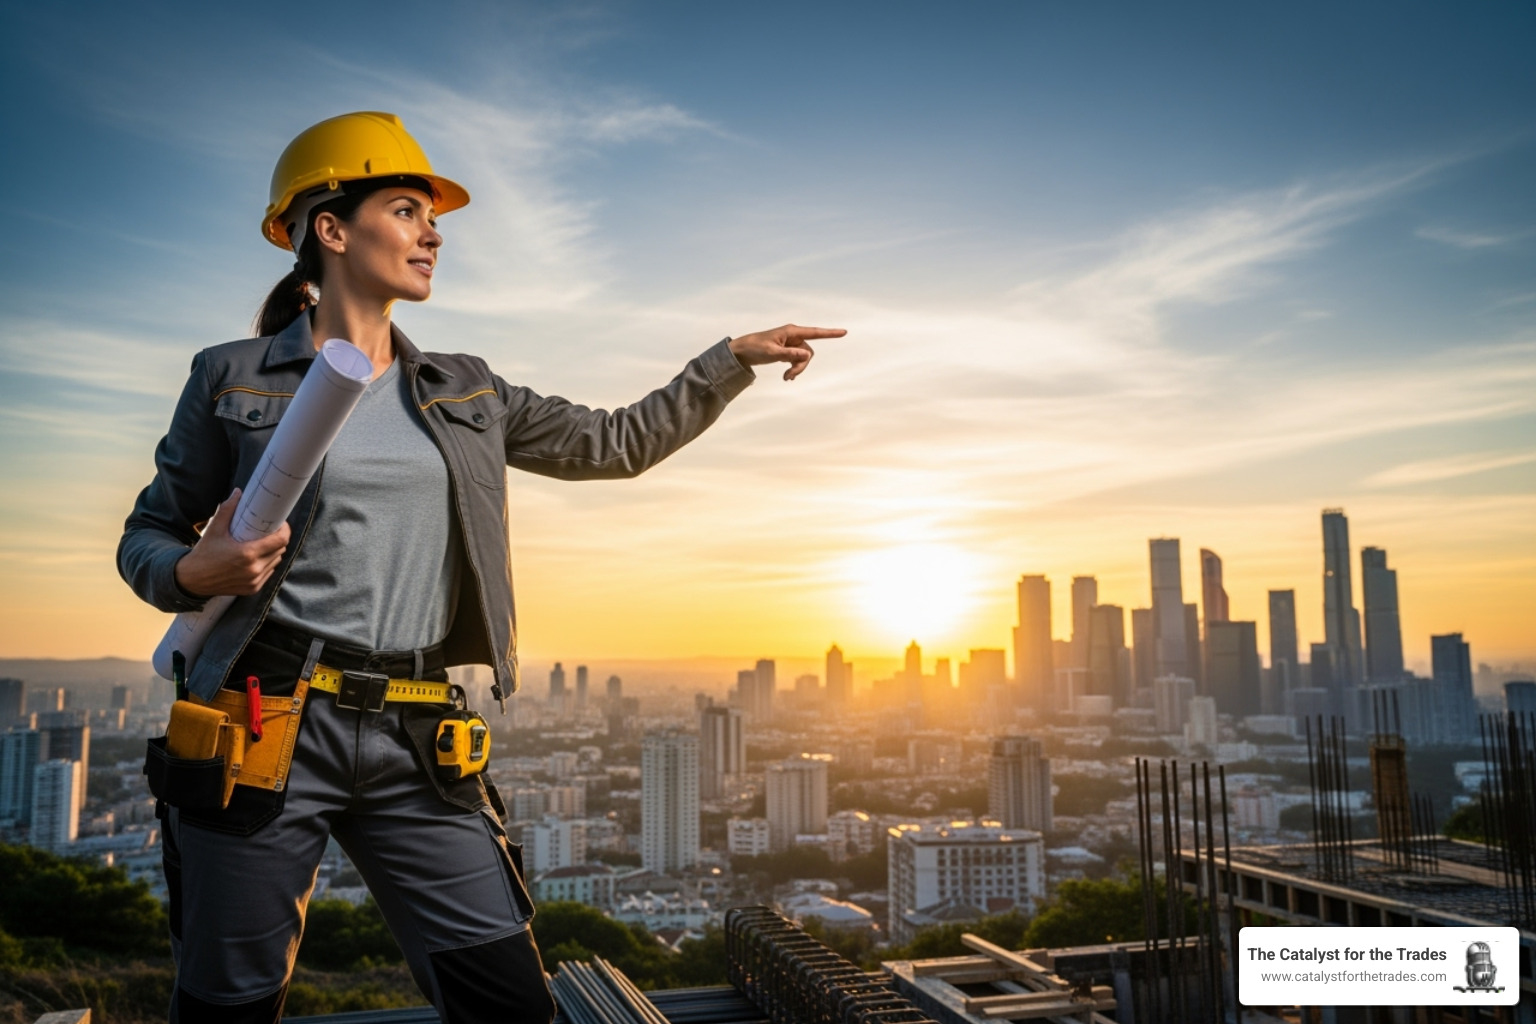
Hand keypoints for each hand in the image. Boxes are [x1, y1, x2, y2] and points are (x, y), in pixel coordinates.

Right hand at [173, 489, 290, 597]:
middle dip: (278, 539)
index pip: (280, 540)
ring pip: (276, 561)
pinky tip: (260, 557)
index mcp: (248, 554)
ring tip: (265, 543)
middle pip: (280, 550)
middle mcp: (254, 569)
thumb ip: (227, 510)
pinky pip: (269, 573)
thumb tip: (238, 492)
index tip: (280, 523)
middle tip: (271, 531)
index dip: (285, 530)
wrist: (192, 580)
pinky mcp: (253, 589)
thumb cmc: (204, 553)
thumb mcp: (214, 529)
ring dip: (274, 552)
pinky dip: (267, 564)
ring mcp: (255, 581)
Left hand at [728, 324, 845, 380]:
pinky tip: (787, 376)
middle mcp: (793, 336)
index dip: (830, 333)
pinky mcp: (787, 351)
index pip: (815, 332)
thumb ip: (790, 354)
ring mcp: (791, 344)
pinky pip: (797, 360)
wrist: (742, 352)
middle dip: (802, 366)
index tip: (843, 332)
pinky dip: (794, 368)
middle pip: (808, 352)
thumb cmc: (755, 348)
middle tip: (789, 377)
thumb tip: (807, 355)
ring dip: (797, 369)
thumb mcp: (772, 353)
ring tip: (786, 378)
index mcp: (791, 332)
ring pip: (803, 358)